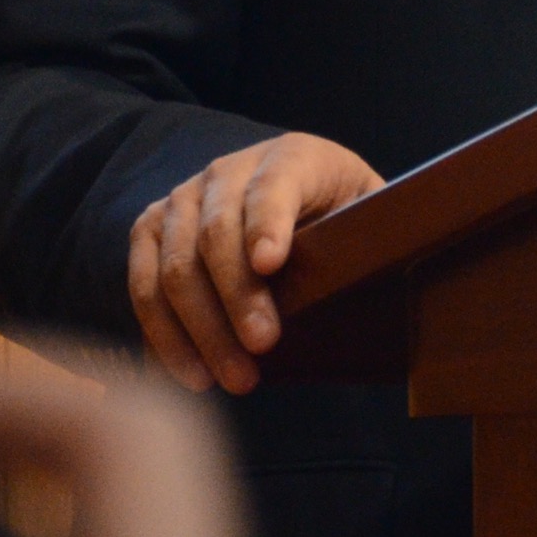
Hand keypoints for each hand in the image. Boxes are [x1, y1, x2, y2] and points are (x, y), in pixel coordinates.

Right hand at [124, 132, 383, 394]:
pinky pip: (142, 287)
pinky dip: (163, 336)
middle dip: (237, 297)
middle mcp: (228, 170)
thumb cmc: (338, 215)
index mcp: (292, 157)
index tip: (271, 264)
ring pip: (174, 266)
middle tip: (262, 349)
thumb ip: (376, 232)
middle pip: (216, 233)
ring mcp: (182, 199)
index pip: (274, 186)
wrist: (289, 196)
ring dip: (200, 329)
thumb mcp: (367, 211)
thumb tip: (394, 273)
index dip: (268, 223)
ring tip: (233, 379)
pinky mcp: (151, 232)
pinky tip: (191, 375)